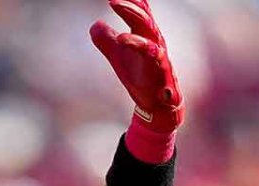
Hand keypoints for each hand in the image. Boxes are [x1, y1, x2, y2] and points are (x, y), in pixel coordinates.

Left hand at [90, 0, 182, 132]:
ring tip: (121, 39)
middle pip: (145, 21)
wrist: (156, 103)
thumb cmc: (140, 76)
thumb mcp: (118, 56)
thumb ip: (106, 40)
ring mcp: (160, 59)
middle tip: (113, 1)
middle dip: (131, 10)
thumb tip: (94, 24)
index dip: (129, 1)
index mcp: (145, 36)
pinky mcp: (163, 77)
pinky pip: (157, 63)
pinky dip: (143, 53)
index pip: (139, 13)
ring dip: (137, 39)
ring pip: (152, 42)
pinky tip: (124, 44)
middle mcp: (155, 43)